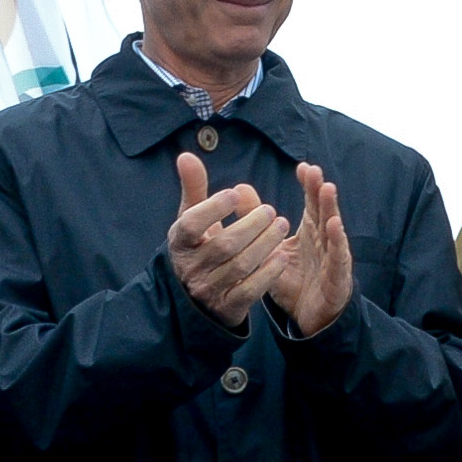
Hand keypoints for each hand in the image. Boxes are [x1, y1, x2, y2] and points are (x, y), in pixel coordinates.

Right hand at [166, 150, 292, 331]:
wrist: (196, 296)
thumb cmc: (198, 246)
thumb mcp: (192, 218)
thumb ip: (194, 188)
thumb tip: (186, 155)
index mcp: (179, 243)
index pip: (191, 224)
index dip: (213, 208)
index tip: (235, 194)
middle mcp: (190, 268)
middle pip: (224, 245)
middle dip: (251, 225)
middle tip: (271, 210)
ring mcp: (208, 290)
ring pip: (241, 266)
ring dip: (265, 244)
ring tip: (282, 225)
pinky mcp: (227, 307)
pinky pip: (250, 290)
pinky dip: (268, 272)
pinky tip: (281, 255)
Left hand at [265, 162, 353, 334]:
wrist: (309, 316)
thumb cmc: (294, 279)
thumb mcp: (271, 248)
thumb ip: (255, 220)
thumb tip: (238, 189)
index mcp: (310, 231)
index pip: (311, 204)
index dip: (308, 186)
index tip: (302, 167)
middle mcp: (324, 240)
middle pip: (323, 211)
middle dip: (319, 190)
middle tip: (314, 170)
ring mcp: (333, 257)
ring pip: (333, 229)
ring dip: (331, 208)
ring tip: (328, 188)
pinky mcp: (337, 276)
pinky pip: (338, 257)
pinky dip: (338, 241)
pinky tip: (335, 226)